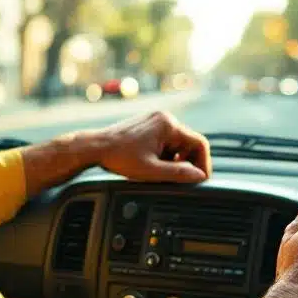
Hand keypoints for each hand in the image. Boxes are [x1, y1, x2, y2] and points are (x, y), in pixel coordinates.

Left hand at [92, 111, 211, 183]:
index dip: (203, 164)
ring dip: (174, 159)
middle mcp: (165, 118)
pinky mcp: (149, 125)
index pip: (199, 144)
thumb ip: (177, 173)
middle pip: (189, 144)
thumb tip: (198, 176)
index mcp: (168, 125)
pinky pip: (166, 141)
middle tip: (177, 179)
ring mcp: (156, 120)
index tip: (200, 179)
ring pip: (177, 144)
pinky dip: (164, 154)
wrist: (94, 147)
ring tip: (159, 171)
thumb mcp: (150, 170)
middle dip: (186, 162)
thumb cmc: (118, 157)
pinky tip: (152, 163)